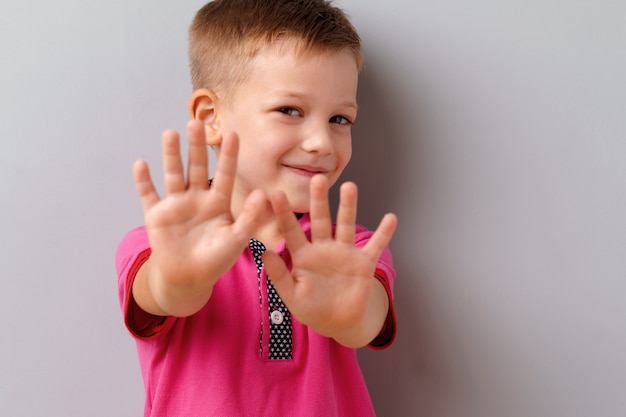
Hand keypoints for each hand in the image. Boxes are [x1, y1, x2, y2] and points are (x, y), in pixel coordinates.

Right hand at [133, 120, 265, 315]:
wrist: (189, 278)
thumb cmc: (216, 259)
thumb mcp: (237, 239)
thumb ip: (249, 217)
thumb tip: (261, 193)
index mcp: (218, 202)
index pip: (225, 173)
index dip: (228, 155)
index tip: (234, 134)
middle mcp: (197, 198)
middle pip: (197, 167)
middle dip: (197, 146)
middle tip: (197, 123)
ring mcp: (176, 204)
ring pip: (174, 174)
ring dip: (171, 155)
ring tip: (171, 134)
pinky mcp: (156, 215)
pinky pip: (149, 194)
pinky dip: (144, 181)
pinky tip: (141, 164)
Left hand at [262, 175, 396, 346]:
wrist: (338, 322)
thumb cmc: (311, 309)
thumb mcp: (292, 296)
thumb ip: (279, 276)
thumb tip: (264, 254)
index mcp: (304, 255)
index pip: (292, 230)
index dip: (284, 213)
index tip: (276, 193)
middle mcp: (324, 248)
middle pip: (320, 219)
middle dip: (319, 200)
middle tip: (317, 179)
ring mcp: (345, 253)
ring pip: (346, 225)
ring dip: (348, 206)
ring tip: (350, 186)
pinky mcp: (364, 263)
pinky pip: (375, 246)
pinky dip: (383, 233)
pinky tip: (391, 218)